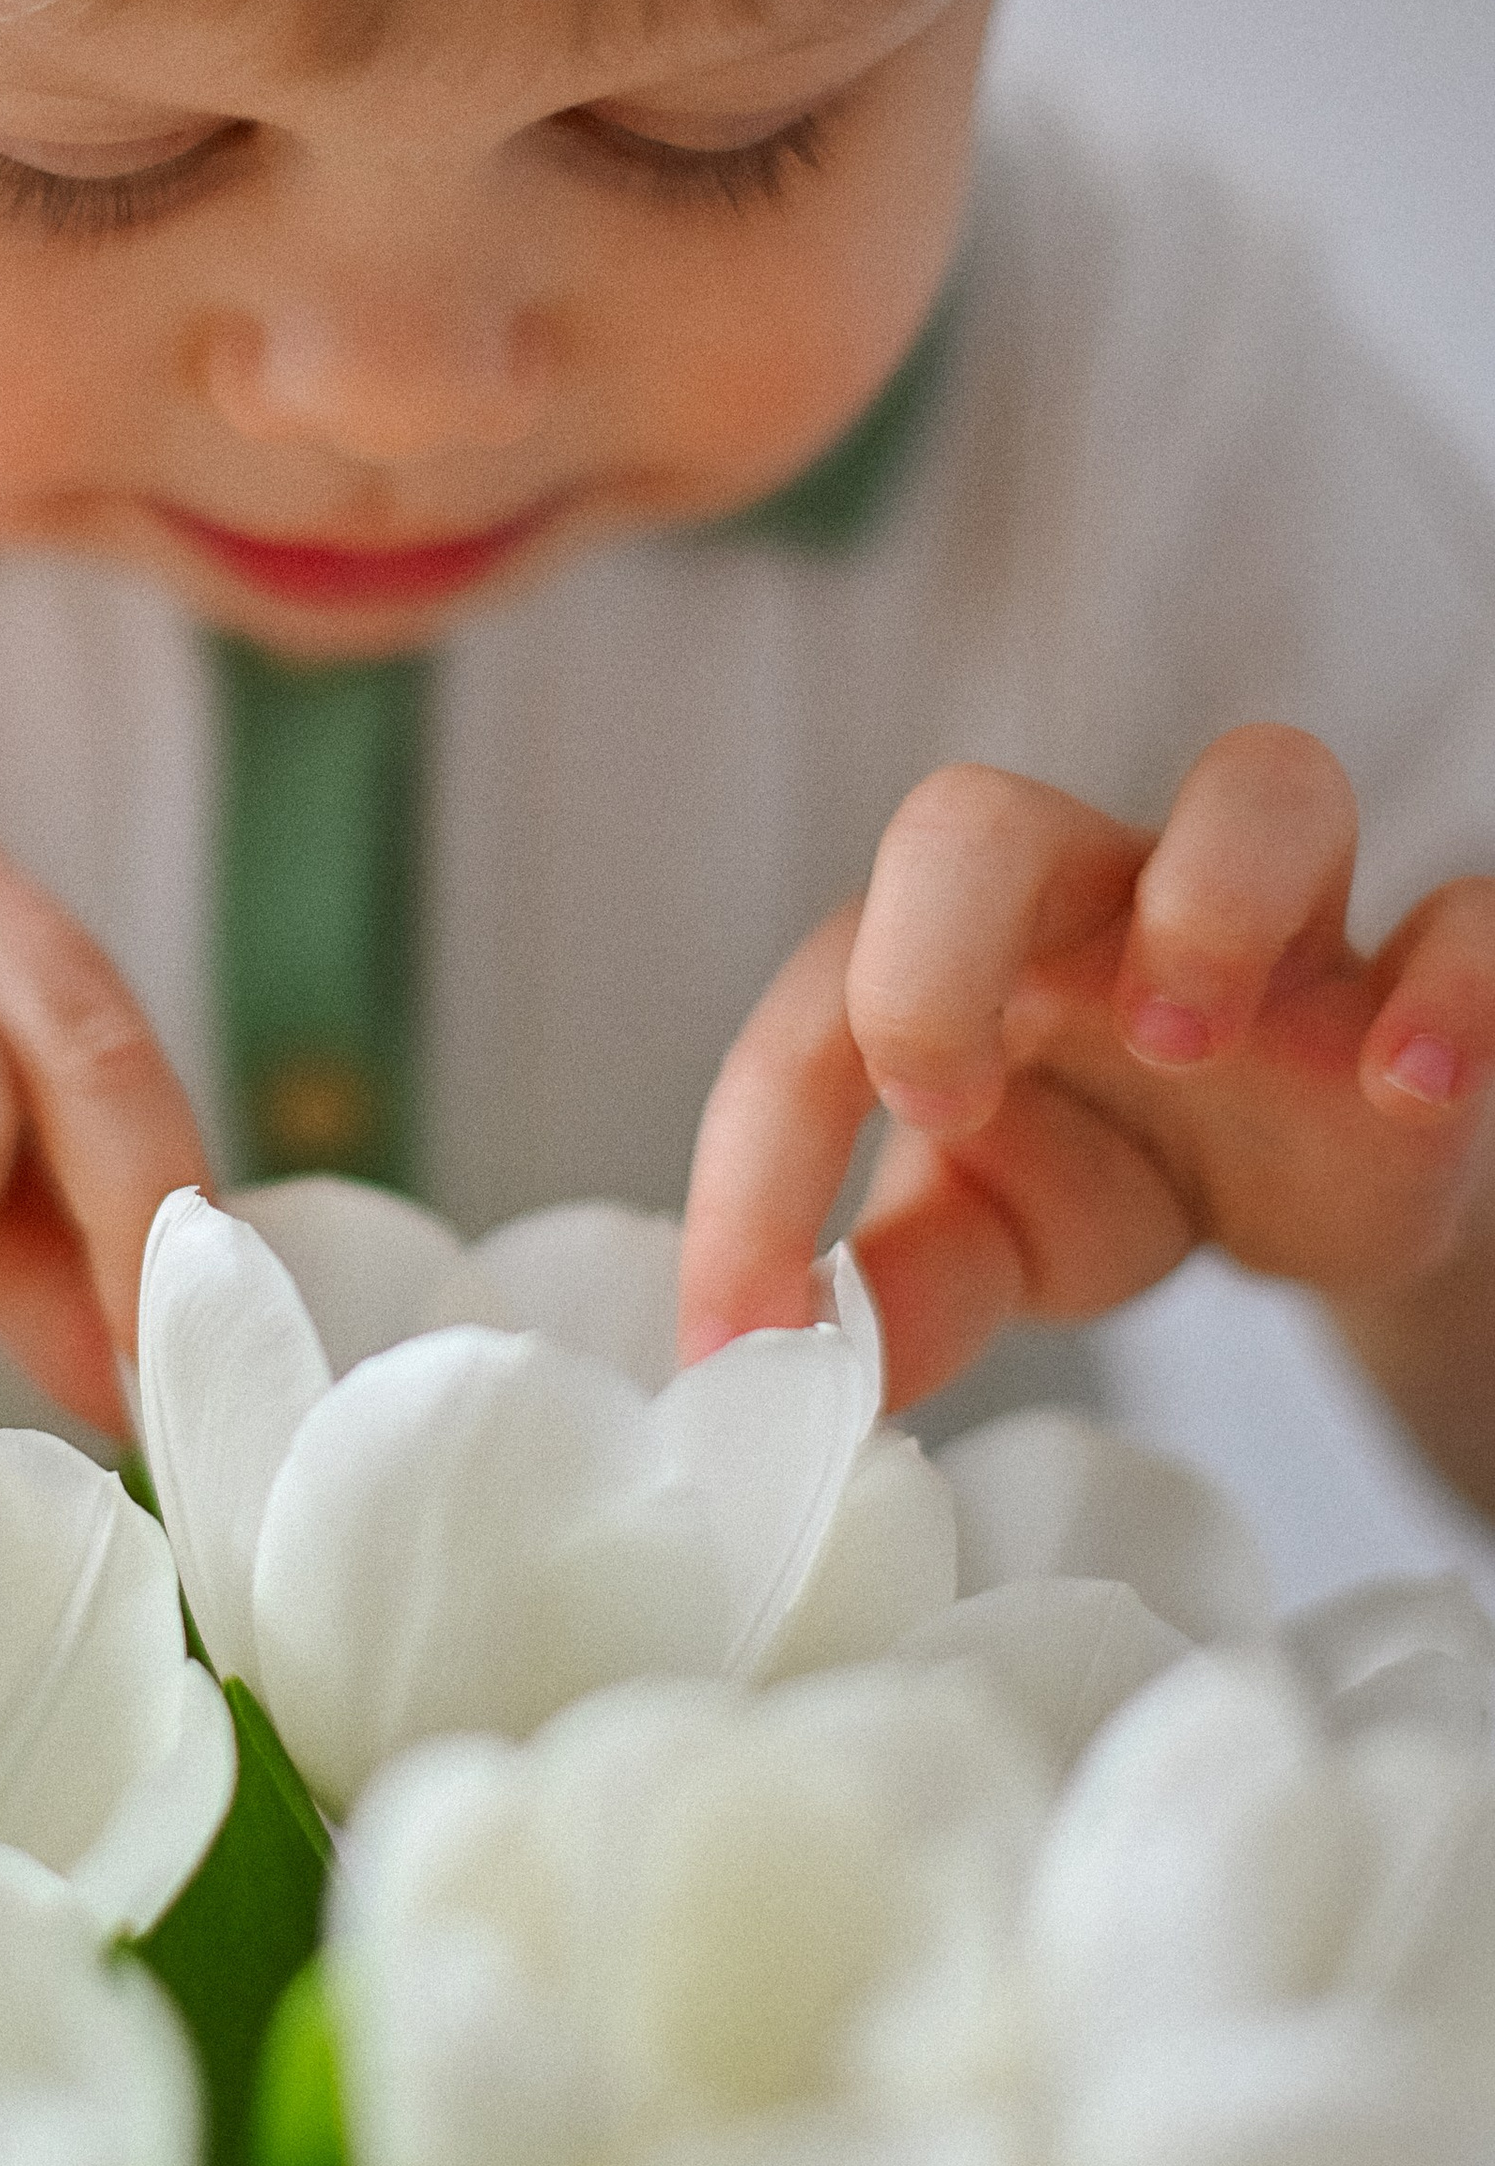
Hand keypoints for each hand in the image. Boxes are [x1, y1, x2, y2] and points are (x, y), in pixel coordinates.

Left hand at [677, 727, 1494, 1409]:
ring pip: (1259, 788)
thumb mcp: (992, 1245)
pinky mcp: (1419, 981)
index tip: (743, 1330)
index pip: (819, 1010)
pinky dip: (1448, 990)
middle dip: (936, 939)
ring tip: (1184, 1041)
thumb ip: (894, 1297)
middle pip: (982, 821)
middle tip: (940, 1095)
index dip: (756, 1167)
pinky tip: (1402, 1090)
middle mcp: (1102, 910)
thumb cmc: (1119, 1166)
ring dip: (1207, 899)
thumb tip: (763, 1376)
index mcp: (963, 964)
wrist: (1313, 1188)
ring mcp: (1274, 930)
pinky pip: (1467, 919)